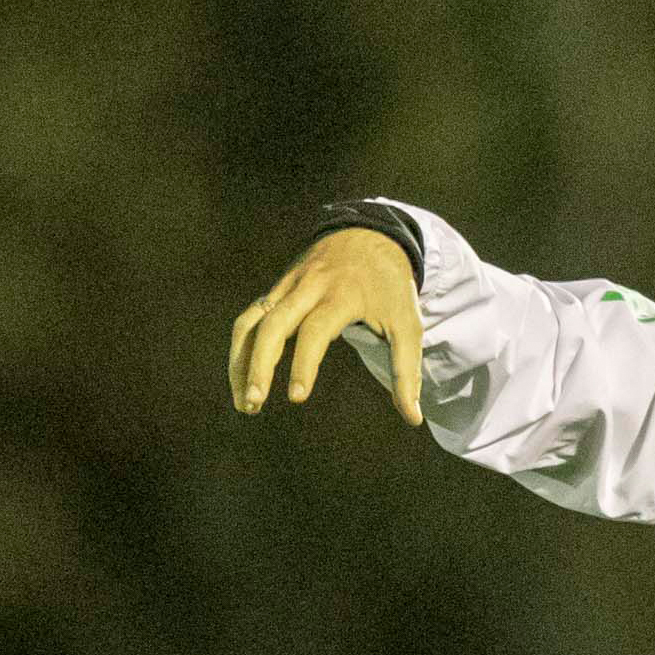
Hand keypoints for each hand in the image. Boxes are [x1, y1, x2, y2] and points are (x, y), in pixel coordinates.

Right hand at [229, 227, 423, 425]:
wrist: (372, 236)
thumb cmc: (391, 288)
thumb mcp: (409, 325)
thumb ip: (407, 373)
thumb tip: (413, 418)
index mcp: (343, 294)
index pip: (315, 331)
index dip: (304, 364)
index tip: (297, 397)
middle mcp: (309, 287)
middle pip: (273, 324)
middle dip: (258, 365)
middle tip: (253, 405)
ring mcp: (288, 286)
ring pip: (251, 322)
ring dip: (240, 362)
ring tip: (245, 404)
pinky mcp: (277, 288)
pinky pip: (249, 318)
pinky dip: (241, 348)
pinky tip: (243, 378)